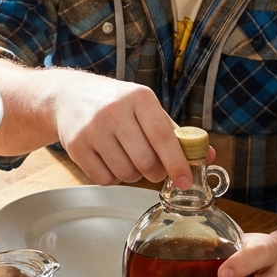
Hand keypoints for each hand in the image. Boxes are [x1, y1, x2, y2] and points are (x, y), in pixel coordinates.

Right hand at [51, 70, 194, 187]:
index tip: (185, 182)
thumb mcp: (144, 107)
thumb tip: (208, 157)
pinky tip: (107, 159)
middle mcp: (113, 110)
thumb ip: (174, 132)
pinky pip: (105, 179)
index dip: (177, 163)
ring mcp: (92, 128)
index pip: (163, 137)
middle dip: (154, 172)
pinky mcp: (76, 145)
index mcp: (138, 97)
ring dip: (132, 174)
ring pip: (126, 173)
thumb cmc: (114, 102)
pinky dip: (112, 177)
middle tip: (152, 167)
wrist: (68, 95)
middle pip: (146, 161)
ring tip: (126, 157)